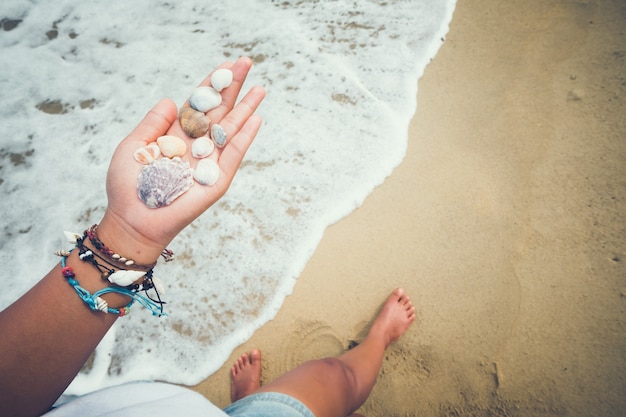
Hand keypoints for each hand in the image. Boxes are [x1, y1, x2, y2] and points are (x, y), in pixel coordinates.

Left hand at [98, 57, 265, 262]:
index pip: (199, 104)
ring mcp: (209, 162)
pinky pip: (233, 155)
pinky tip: (255, 119)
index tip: (225, 65)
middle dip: (232, 88)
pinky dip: (245, 138)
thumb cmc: (128, 187)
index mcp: (176, 135)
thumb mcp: (133, 146)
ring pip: (231, 130)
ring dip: (246, 109)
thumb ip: (153, 123)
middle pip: (219, 111)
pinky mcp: (216, 180)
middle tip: (246, 62)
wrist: (133, 220)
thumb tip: (172, 99)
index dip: (211, 85)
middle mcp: (196, 146)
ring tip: (260, 88)